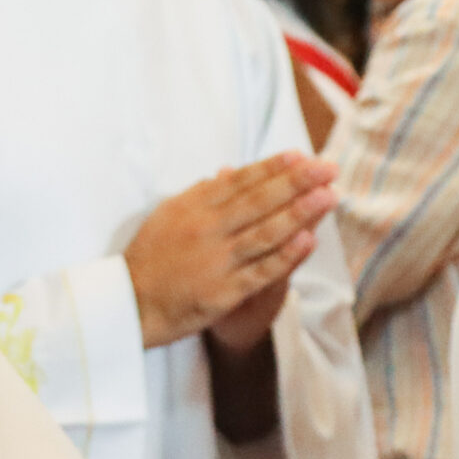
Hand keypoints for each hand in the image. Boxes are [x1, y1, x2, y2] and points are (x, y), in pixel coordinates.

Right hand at [123, 154, 336, 348]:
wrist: (130, 304)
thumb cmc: (150, 258)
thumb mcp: (168, 215)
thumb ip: (201, 194)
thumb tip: (228, 173)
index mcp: (193, 207)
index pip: (240, 181)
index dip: (273, 167)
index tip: (302, 155)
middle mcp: (206, 229)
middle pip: (258, 201)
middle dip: (297, 182)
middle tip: (327, 168)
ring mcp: (216, 261)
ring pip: (265, 232)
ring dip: (299, 213)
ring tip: (328, 196)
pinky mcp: (223, 292)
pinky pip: (260, 271)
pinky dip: (285, 256)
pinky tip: (308, 241)